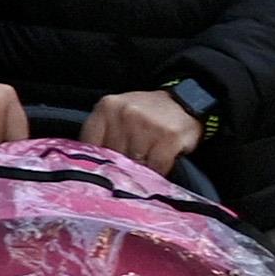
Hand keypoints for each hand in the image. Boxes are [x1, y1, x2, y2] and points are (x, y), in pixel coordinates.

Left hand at [83, 88, 204, 174]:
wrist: (185, 103)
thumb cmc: (147, 115)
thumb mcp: (118, 115)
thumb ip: (102, 135)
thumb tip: (90, 167)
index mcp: (106, 108)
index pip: (90, 146)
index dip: (97, 161)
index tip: (105, 167)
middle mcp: (125, 113)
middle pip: (112, 158)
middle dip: (121, 166)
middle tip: (130, 164)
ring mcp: (147, 124)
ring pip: (134, 165)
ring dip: (141, 171)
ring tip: (146, 161)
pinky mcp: (169, 137)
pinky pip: (156, 168)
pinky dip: (158, 172)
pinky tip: (160, 163)